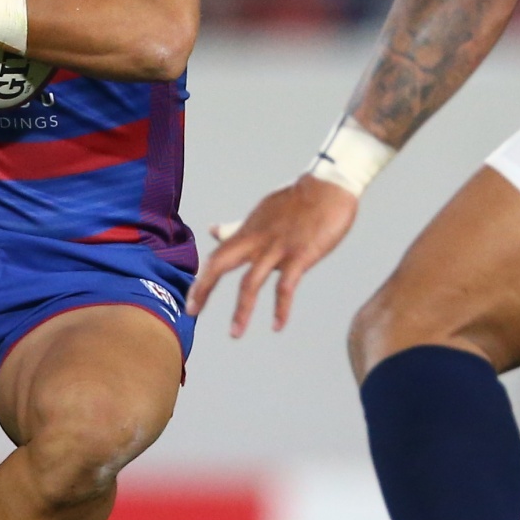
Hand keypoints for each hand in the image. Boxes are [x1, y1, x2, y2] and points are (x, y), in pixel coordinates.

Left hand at [187, 175, 359, 336]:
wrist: (329, 185)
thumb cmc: (297, 200)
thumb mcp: (260, 213)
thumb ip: (236, 227)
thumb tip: (212, 230)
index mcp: (247, 231)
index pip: (215, 257)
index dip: (200, 279)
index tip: (190, 301)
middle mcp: (256, 240)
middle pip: (220, 265)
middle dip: (203, 288)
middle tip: (191, 312)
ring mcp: (277, 248)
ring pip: (250, 283)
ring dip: (241, 311)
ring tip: (234, 334)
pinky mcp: (300, 255)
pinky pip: (286, 287)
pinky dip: (280, 309)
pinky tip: (277, 326)